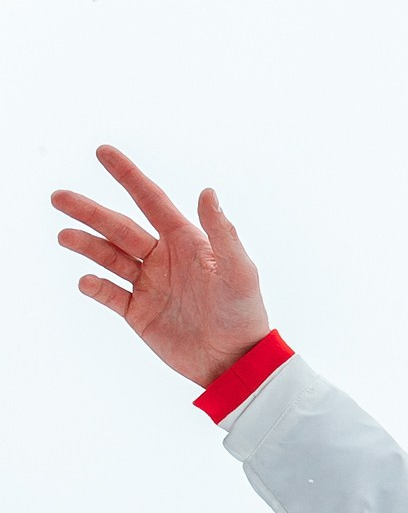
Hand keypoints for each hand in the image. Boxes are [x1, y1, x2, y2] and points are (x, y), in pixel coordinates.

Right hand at [53, 146, 271, 387]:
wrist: (236, 362)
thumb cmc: (244, 313)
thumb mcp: (238, 270)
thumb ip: (222, 232)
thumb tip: (207, 191)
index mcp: (187, 242)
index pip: (152, 201)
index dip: (128, 176)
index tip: (102, 151)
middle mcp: (164, 259)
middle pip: (119, 227)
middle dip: (89, 211)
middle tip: (59, 197)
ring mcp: (150, 285)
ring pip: (109, 258)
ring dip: (86, 245)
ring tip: (65, 236)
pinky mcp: (139, 313)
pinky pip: (110, 295)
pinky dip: (96, 288)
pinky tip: (87, 281)